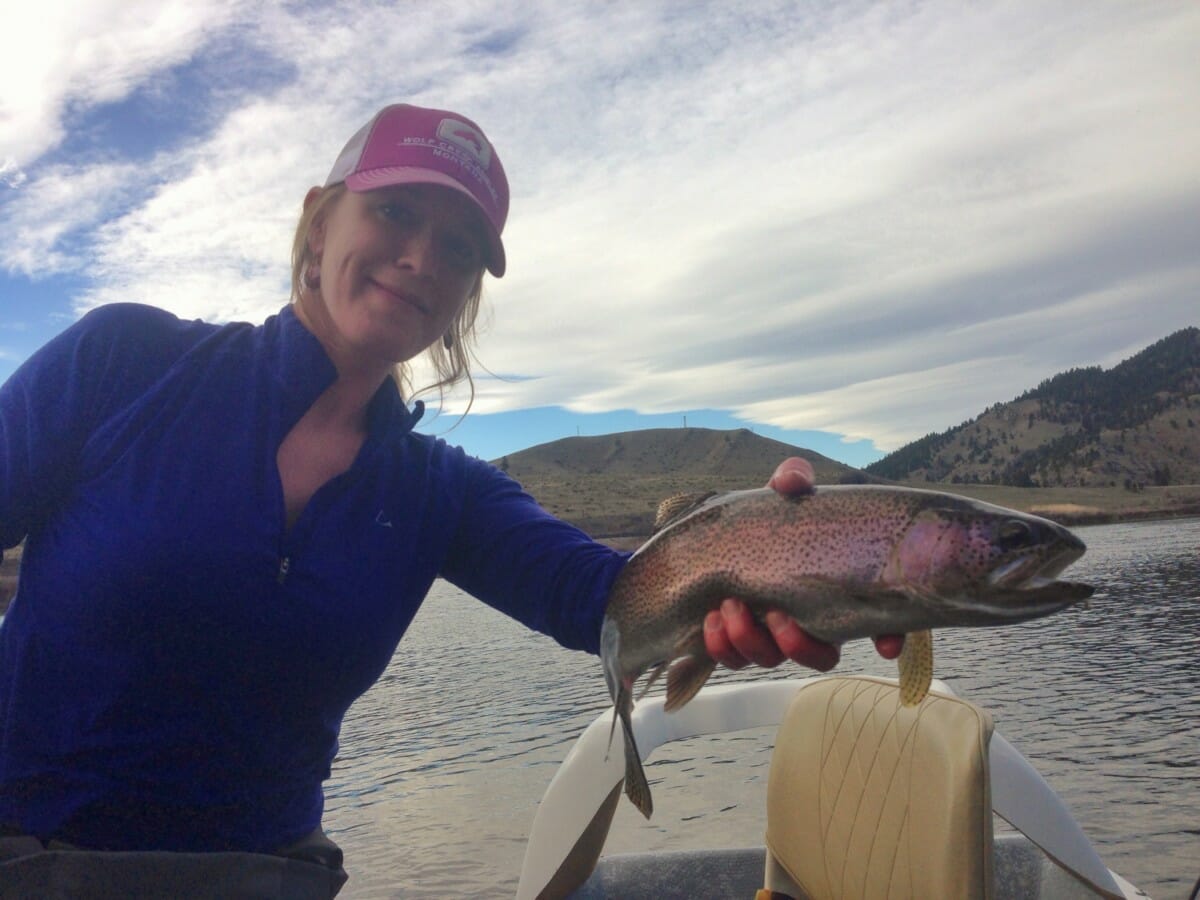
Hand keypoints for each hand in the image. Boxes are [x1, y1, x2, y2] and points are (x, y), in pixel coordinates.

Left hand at [702, 457, 903, 671]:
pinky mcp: (735, 640)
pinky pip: (731, 658)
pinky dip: (722, 647)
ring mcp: (771, 635)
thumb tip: (792, 480)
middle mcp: (809, 621)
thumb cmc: (772, 516)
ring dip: (752, 643)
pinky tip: (712, 622)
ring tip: (730, 609)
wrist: (727, 531)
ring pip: (772, 660)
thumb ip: (793, 480)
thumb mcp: (787, 495)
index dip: (887, 638)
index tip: (885, 644)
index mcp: (833, 591)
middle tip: (775, 614)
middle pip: (817, 656)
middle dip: (797, 644)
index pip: (877, 624)